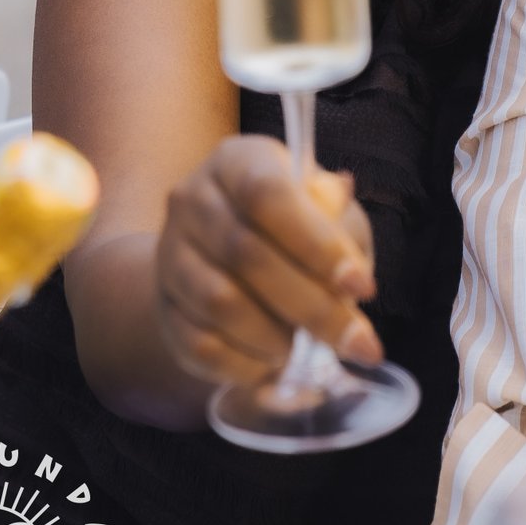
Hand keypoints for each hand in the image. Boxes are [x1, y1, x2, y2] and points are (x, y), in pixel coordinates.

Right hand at [155, 134, 380, 390]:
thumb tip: (350, 266)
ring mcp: (169, 254)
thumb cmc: (292, 223)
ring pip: (219, 304)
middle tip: (356, 341)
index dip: (317, 243)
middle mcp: (192, 199)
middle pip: (246, 254)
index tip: (362, 287)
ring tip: (307, 348)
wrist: (220, 251)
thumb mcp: (325, 207)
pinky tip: (274, 364)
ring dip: (275, 336)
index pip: (268, 194)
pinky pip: (200, 345)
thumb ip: (340, 226)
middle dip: (311, 306)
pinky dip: (246, 363)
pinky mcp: (163, 307)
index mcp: (236, 161)